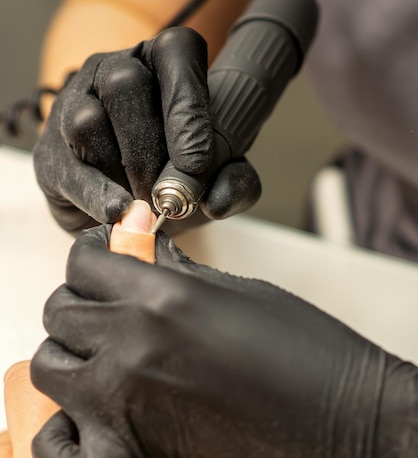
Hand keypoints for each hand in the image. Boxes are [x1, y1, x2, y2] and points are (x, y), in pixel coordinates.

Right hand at [0, 361, 242, 457]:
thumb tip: (10, 453)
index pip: (29, 380)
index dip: (21, 400)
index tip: (31, 416)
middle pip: (91, 388)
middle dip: (74, 412)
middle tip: (73, 454)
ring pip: (150, 403)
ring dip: (131, 423)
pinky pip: (205, 442)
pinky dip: (186, 444)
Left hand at [30, 227, 417, 457]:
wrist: (344, 426)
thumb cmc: (308, 355)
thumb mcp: (238, 291)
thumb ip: (172, 270)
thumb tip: (137, 246)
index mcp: (161, 295)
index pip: (82, 261)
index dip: (93, 262)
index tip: (105, 271)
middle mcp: (133, 344)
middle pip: (59, 312)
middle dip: (82, 310)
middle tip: (112, 320)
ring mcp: (127, 404)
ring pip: (47, 371)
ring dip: (69, 365)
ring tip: (103, 369)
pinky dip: (62, 446)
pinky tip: (89, 430)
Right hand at [33, 26, 260, 235]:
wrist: (124, 209)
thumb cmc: (172, 178)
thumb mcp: (214, 178)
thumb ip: (234, 184)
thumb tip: (220, 200)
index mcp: (159, 65)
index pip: (176, 52)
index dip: (188, 104)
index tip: (198, 162)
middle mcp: (110, 73)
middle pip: (125, 84)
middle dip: (152, 147)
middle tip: (170, 191)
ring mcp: (73, 108)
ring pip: (89, 121)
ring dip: (124, 170)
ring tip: (146, 204)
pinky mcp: (51, 154)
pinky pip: (70, 166)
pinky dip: (99, 194)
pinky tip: (119, 212)